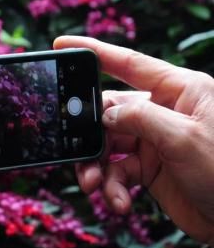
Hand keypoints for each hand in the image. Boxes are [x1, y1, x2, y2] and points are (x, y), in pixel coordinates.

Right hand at [54, 36, 213, 246]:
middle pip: (109, 110)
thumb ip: (140, 118)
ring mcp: (154, 140)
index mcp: (179, 90)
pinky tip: (118, 202)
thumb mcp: (184, 139)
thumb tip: (104, 114)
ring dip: (97, 167)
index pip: (129, 63)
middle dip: (89, 134)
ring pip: (107, 144)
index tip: (62, 45)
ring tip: (94, 185)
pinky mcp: (149, 168)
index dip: (94, 51)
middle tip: (77, 151)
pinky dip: (112, 187)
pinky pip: (117, 171)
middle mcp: (163, 111)